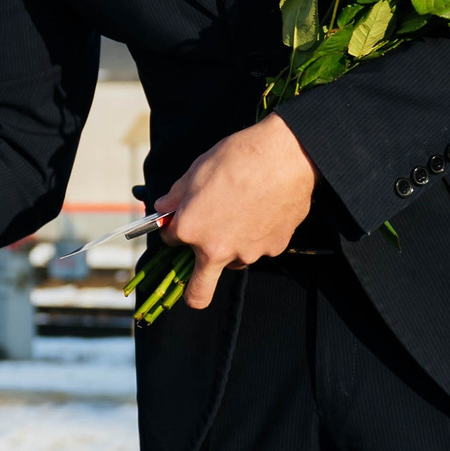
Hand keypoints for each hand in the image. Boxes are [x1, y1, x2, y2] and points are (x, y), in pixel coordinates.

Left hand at [156, 114, 316, 309]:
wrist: (285, 156)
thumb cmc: (237, 159)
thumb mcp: (196, 171)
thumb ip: (176, 196)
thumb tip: (164, 208)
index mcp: (191, 230)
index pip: (169, 241)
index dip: (173, 229)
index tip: (180, 220)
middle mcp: (217, 250)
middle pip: (198, 294)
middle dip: (191, 294)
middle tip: (194, 278)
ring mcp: (248, 253)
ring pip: (233, 261)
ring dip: (231, 246)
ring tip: (241, 212)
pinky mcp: (274, 249)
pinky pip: (258, 247)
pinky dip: (257, 235)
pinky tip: (263, 209)